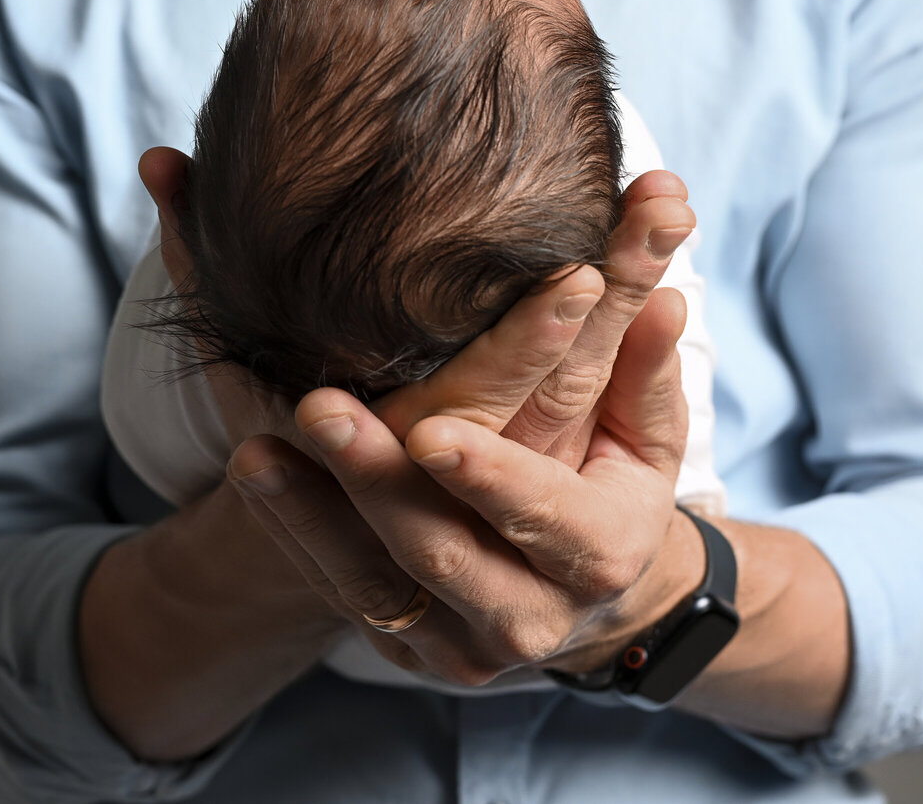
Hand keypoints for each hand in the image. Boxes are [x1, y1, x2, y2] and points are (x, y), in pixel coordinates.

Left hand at [225, 171, 704, 681]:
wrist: (579, 592)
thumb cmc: (612, 486)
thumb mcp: (645, 432)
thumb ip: (647, 357)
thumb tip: (668, 282)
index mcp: (598, 555)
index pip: (544, 515)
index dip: (491, 478)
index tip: (432, 433)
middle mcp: (527, 615)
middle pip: (440, 553)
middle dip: (376, 484)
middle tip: (319, 410)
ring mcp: (456, 642)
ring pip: (372, 583)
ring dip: (308, 513)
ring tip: (256, 447)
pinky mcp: (401, 640)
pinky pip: (336, 589)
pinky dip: (291, 531)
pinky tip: (254, 468)